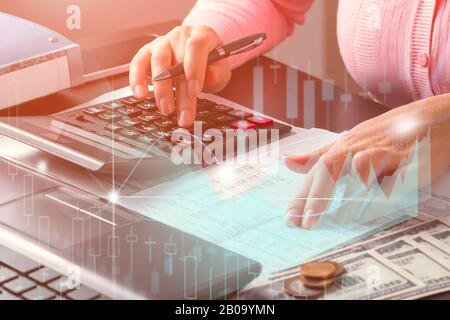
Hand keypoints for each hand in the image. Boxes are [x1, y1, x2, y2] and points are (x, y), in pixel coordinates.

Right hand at [129, 25, 231, 127]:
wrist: (199, 51)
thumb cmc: (211, 61)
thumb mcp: (221, 68)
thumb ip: (217, 73)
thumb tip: (209, 77)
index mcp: (201, 36)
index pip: (196, 48)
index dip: (194, 70)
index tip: (194, 92)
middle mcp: (180, 37)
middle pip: (176, 62)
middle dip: (179, 93)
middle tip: (183, 116)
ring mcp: (162, 43)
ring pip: (157, 62)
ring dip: (161, 89)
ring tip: (166, 110)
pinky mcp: (148, 52)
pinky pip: (138, 63)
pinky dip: (137, 79)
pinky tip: (140, 94)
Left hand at [285, 94, 449, 228]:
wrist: (433, 117)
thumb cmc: (386, 133)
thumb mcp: (349, 140)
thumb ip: (318, 155)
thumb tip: (287, 163)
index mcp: (344, 145)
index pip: (316, 171)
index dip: (302, 195)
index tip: (290, 218)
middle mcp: (361, 147)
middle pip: (331, 169)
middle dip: (317, 198)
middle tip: (306, 224)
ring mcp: (386, 153)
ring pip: (361, 173)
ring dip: (348, 199)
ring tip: (339, 222)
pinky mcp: (411, 163)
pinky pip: (394, 181)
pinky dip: (383, 196)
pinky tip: (374, 213)